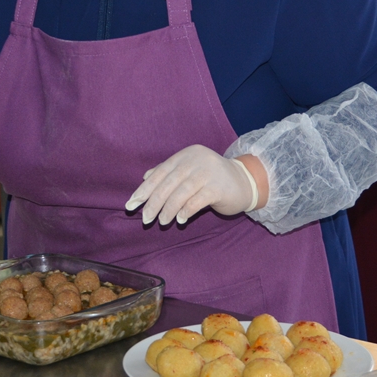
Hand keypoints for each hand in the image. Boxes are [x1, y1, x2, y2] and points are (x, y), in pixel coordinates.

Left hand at [125, 145, 258, 225]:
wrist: (245, 181)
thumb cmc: (212, 178)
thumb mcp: (190, 171)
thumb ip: (169, 172)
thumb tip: (145, 178)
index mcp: (186, 154)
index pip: (160, 172)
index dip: (144, 189)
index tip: (132, 204)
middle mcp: (196, 160)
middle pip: (168, 184)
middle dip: (153, 203)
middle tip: (145, 218)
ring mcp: (209, 173)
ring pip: (180, 194)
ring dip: (168, 210)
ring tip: (162, 222)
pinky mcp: (219, 188)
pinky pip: (196, 202)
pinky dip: (185, 212)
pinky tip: (180, 220)